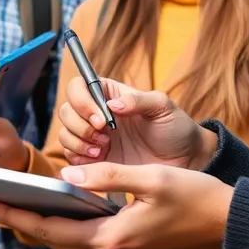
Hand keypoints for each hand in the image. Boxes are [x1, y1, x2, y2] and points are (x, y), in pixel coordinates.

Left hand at [0, 161, 232, 248]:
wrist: (230, 228)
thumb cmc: (197, 198)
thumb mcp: (152, 178)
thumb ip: (107, 177)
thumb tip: (66, 176)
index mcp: (112, 240)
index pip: (48, 228)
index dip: (13, 214)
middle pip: (52, 240)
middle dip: (19, 219)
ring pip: (68, 244)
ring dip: (41, 225)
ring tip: (12, 204)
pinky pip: (85, 246)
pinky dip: (64, 229)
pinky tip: (53, 212)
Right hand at [59, 77, 216, 170]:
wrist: (184, 161)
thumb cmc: (175, 128)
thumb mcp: (162, 107)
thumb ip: (137, 100)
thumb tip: (112, 104)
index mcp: (109, 94)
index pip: (78, 87)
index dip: (82, 101)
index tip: (102, 118)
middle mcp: (96, 114)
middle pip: (66, 111)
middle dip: (80, 126)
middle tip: (105, 139)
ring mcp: (93, 138)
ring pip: (65, 135)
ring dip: (79, 143)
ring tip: (103, 151)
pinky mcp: (92, 162)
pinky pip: (71, 158)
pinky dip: (79, 160)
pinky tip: (100, 162)